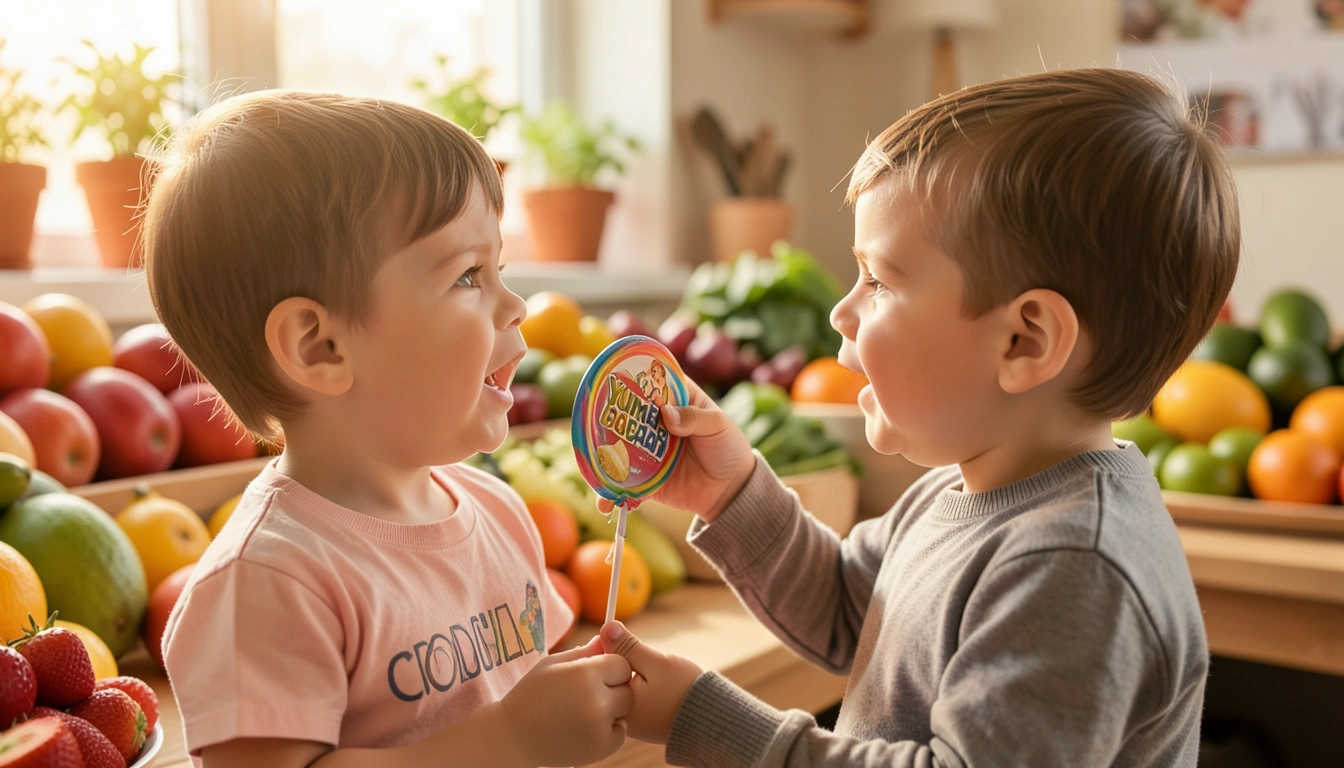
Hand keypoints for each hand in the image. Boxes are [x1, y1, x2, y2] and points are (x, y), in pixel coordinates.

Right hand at [500, 635, 632, 766]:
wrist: (514, 738)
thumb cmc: (531, 695)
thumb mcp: (552, 664)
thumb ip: (584, 652)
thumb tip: (609, 638)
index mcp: (584, 674)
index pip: (622, 664)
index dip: (611, 668)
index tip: (596, 674)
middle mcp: (596, 701)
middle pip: (627, 689)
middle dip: (613, 689)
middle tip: (588, 695)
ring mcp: (600, 727)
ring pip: (625, 712)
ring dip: (612, 711)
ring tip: (584, 711)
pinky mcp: (601, 748)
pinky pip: (620, 734)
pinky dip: (609, 732)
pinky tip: (585, 728)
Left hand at [599, 621, 702, 744]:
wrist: (711, 720)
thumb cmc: (685, 692)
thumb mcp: (657, 663)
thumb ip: (629, 647)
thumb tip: (606, 628)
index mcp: (617, 707)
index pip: (600, 670)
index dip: (606, 647)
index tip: (616, 635)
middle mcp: (619, 719)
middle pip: (608, 680)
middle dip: (618, 662)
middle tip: (642, 658)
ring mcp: (631, 723)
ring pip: (621, 687)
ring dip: (629, 673)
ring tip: (653, 672)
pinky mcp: (642, 723)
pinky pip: (632, 698)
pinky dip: (639, 686)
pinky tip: (655, 683)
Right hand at [600, 377, 754, 522]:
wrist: (732, 491)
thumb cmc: (729, 448)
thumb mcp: (718, 425)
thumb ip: (694, 417)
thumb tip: (666, 415)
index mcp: (674, 398)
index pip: (649, 381)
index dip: (631, 377)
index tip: (612, 377)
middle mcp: (655, 421)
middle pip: (626, 414)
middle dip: (608, 416)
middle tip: (590, 420)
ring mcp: (647, 450)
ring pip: (618, 448)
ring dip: (602, 455)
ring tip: (588, 461)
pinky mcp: (645, 478)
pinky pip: (623, 484)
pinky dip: (611, 493)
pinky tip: (604, 502)